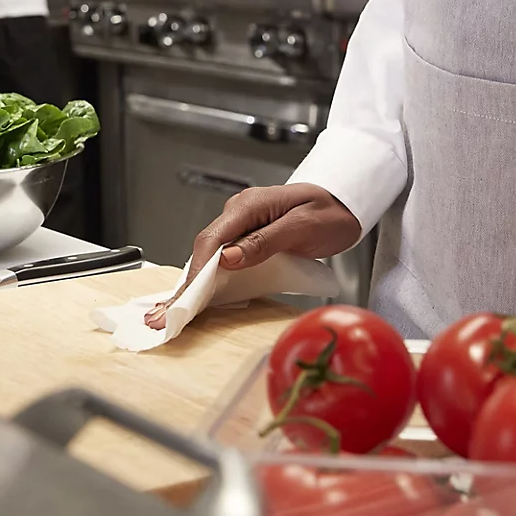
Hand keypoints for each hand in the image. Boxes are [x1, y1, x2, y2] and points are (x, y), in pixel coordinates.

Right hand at [144, 184, 361, 328]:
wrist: (346, 202)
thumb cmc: (330, 212)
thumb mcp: (303, 227)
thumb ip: (265, 242)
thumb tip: (228, 259)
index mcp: (248, 205)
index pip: (212, 239)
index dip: (198, 271)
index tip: (188, 298)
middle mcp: (240, 212)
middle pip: (206, 248)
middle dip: (189, 282)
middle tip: (169, 312)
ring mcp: (243, 223)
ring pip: (212, 254)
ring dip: (197, 283)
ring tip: (178, 311)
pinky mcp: (249, 236)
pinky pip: (225, 257)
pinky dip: (212, 278)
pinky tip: (201, 296)